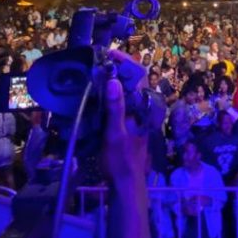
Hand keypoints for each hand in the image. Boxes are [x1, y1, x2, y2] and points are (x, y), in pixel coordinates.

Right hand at [101, 51, 147, 188]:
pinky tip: (95, 93)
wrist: (125, 183)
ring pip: (126, 90)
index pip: (139, 75)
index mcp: (144, 107)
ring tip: (93, 73)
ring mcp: (135, 115)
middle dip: (117, 68)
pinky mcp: (127, 122)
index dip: (125, 61)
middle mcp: (142, 108)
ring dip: (112, 79)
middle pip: (133, 79)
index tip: (107, 54)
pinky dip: (109, 93)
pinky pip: (120, 101)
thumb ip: (115, 108)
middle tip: (96, 61)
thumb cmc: (121, 160)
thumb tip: (114, 80)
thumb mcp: (115, 134)